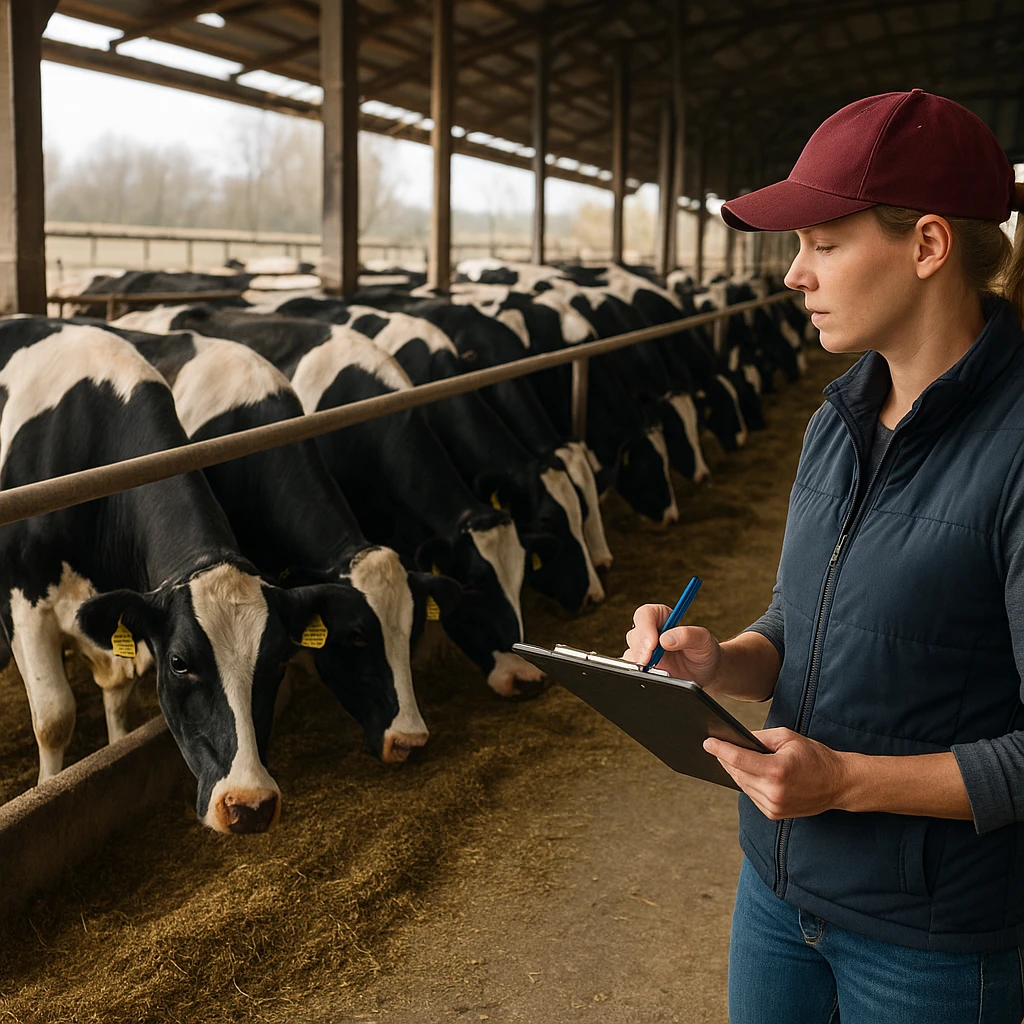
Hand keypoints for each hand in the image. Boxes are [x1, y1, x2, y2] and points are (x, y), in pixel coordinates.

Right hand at [622, 603, 721, 686]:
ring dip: (641, 662)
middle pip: (635, 635)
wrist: (706, 673)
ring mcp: (644, 649)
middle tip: (649, 661)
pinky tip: (655, 676)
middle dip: (641, 649)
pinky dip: (641, 674)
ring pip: (632, 652)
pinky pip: (633, 669)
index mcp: (662, 617)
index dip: (646, 628)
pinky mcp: (643, 666)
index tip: (653, 643)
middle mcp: (650, 631)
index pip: (645, 615)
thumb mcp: (703, 640)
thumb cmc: (704, 651)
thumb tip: (665, 639)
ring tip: (658, 671)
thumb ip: (688, 635)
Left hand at [703, 728, 848, 818]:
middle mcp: (773, 792)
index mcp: (777, 770)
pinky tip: (746, 773)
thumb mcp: (787, 738)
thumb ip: (759, 738)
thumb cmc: (815, 757)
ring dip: (734, 772)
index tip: (708, 742)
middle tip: (715, 746)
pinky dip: (747, 783)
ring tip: (728, 757)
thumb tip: (738, 739)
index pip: (739, 759)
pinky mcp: (774, 814)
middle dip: (725, 758)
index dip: (721, 749)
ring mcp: (773, 806)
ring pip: (742, 785)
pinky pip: (751, 795)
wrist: (838, 784)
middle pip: (737, 773)